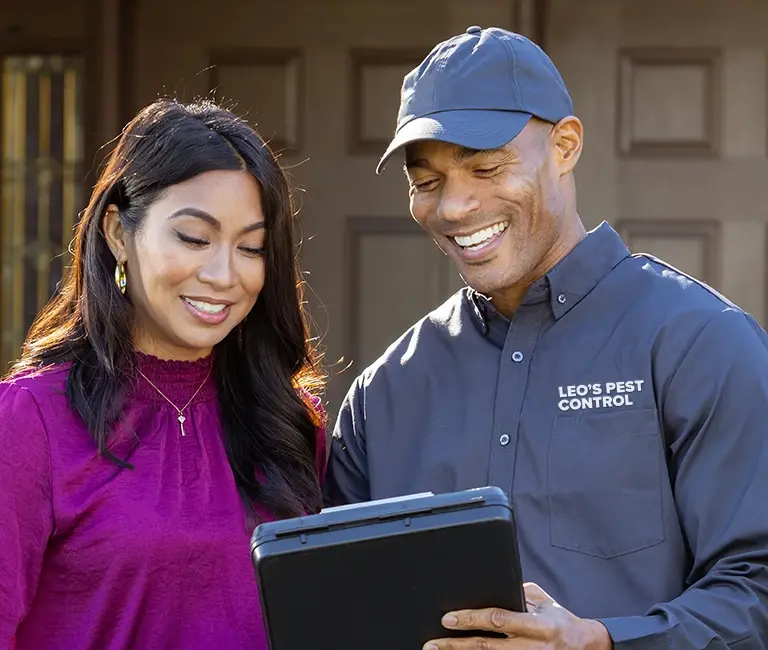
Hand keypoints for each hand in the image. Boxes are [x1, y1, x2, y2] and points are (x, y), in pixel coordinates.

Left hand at [423, 583, 611, 649]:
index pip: (497, 620)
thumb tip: (496, 584)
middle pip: (487, 647)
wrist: (588, 648)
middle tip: (433, 643)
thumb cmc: (562, 621)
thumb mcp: (545, 602)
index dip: (471, 619)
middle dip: (457, 645)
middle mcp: (531, 646)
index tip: (448, 618)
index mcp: (536, 624)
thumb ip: (520, 593)